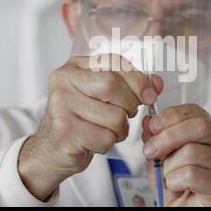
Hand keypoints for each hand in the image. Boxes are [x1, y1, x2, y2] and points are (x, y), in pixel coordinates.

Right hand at [18, 54, 161, 200]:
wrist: (53, 148)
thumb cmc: (82, 118)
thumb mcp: (103, 96)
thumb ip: (130, 86)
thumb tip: (156, 84)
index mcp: (75, 66)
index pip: (114, 62)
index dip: (138, 79)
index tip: (150, 95)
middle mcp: (64, 81)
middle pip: (112, 85)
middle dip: (129, 104)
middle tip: (127, 114)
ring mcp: (61, 105)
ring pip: (114, 116)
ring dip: (120, 129)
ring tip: (109, 129)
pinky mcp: (65, 131)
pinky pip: (106, 138)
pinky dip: (109, 143)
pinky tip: (97, 140)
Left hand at [142, 104, 210, 206]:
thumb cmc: (178, 185)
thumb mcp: (161, 156)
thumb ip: (156, 137)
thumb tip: (149, 121)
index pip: (195, 111)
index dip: (171, 116)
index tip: (153, 126)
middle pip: (199, 127)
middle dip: (168, 137)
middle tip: (151, 150)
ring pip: (192, 151)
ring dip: (170, 166)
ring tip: (170, 176)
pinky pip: (192, 174)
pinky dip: (175, 180)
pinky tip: (178, 186)